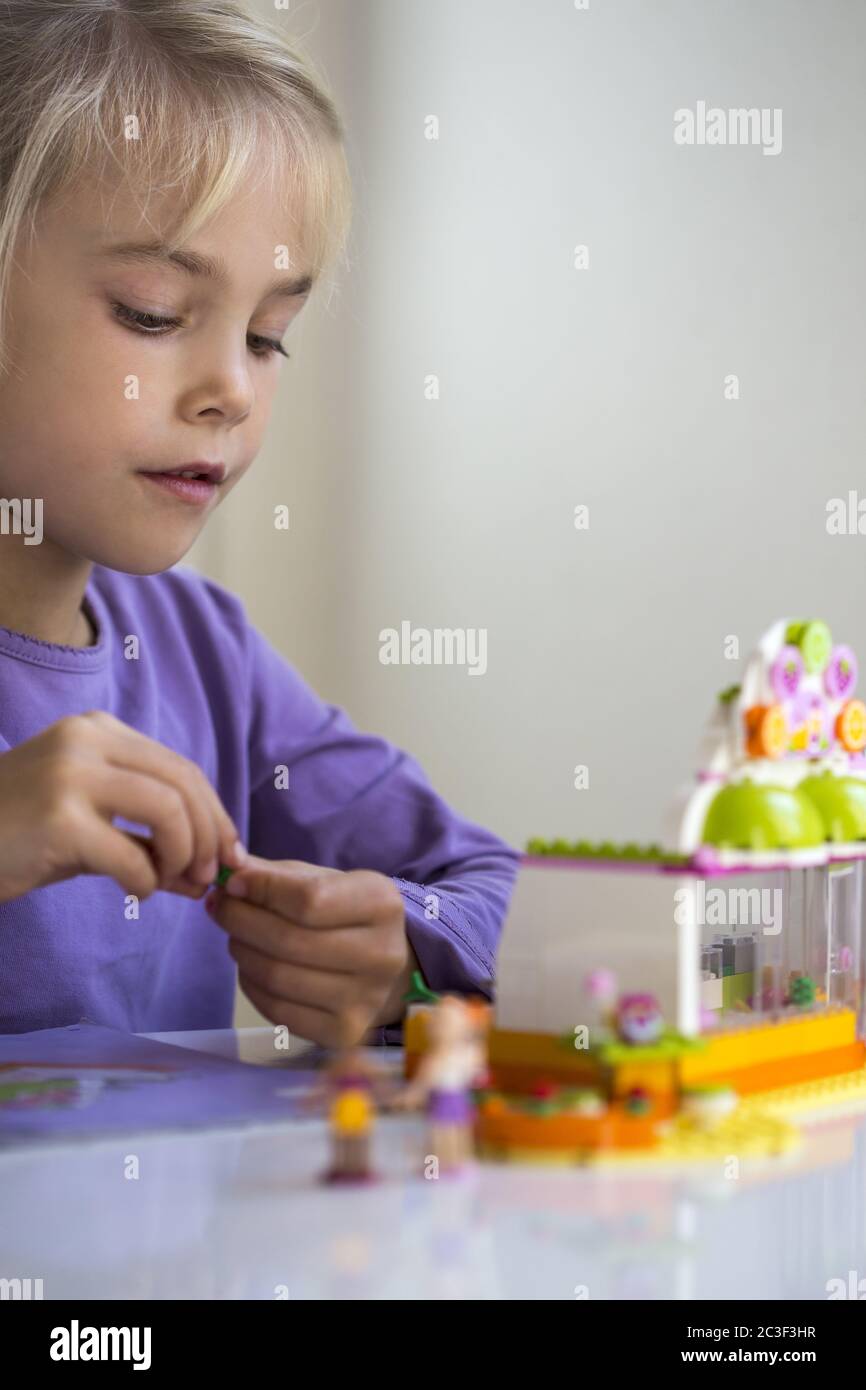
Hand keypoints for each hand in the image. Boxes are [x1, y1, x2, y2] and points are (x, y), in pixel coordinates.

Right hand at [0, 711, 245, 902]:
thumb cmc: (18, 837)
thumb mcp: (91, 827)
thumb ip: (148, 840)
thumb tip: (205, 873)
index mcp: (98, 731)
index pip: (181, 767)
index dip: (214, 812)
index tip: (227, 852)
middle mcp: (87, 741)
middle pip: (183, 783)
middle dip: (210, 834)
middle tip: (210, 875)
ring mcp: (71, 775)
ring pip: (168, 809)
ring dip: (184, 854)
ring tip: (176, 882)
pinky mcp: (58, 819)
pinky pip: (130, 853)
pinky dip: (146, 879)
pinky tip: (135, 890)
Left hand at [206, 856, 415, 1045]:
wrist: (389, 970)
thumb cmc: (346, 916)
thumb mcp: (322, 881)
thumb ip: (274, 875)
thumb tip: (226, 872)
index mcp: (381, 904)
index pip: (308, 899)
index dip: (261, 890)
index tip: (231, 884)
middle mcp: (382, 954)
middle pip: (289, 940)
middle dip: (240, 921)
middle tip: (221, 909)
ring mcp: (365, 999)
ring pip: (278, 977)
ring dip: (242, 953)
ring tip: (237, 938)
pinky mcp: (344, 1033)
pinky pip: (277, 1011)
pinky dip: (252, 986)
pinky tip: (251, 969)